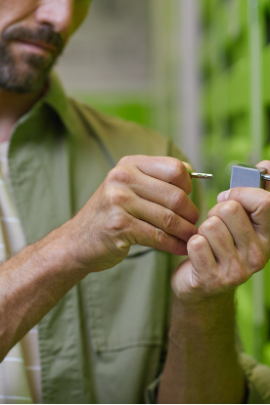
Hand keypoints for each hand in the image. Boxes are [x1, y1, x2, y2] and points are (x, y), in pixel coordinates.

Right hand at [64, 155, 198, 272]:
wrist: (78, 240)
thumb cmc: (110, 214)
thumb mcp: (127, 188)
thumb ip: (155, 179)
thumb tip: (192, 175)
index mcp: (129, 165)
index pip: (174, 168)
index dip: (188, 187)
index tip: (188, 201)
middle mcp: (122, 178)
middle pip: (175, 196)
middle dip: (190, 214)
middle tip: (194, 225)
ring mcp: (118, 201)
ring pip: (169, 218)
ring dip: (185, 232)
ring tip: (191, 238)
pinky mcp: (119, 225)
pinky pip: (158, 236)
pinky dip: (173, 245)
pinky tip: (179, 248)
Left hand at [172, 160, 269, 304]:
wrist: (203, 288)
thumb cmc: (221, 247)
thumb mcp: (243, 222)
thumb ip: (254, 195)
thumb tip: (264, 165)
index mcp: (269, 237)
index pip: (264, 202)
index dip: (240, 193)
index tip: (228, 199)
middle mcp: (259, 255)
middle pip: (230, 210)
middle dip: (215, 213)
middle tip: (215, 228)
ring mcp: (237, 270)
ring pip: (210, 225)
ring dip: (202, 231)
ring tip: (207, 242)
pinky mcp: (212, 279)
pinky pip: (195, 243)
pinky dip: (191, 244)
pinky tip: (198, 255)